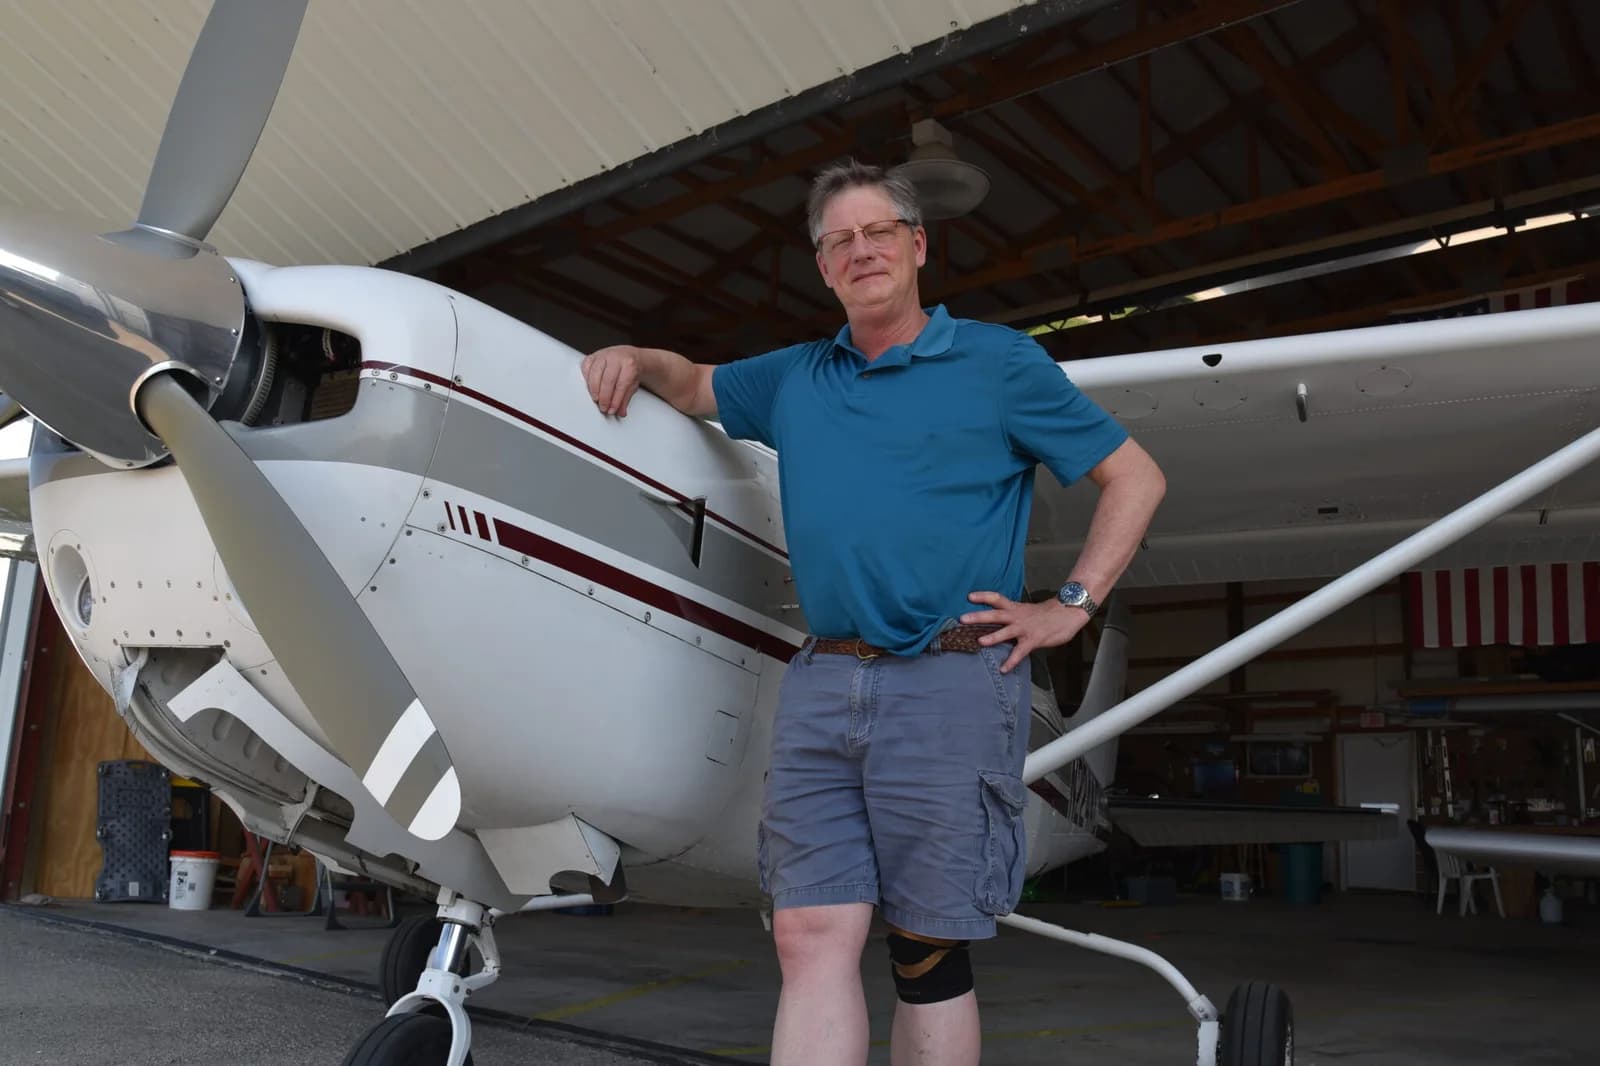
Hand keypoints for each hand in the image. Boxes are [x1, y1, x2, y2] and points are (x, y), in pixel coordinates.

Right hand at [581, 345, 642, 416]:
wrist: (628, 355)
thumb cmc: (630, 369)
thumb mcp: (633, 384)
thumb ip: (625, 399)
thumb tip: (620, 411)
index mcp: (629, 364)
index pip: (621, 385)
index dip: (615, 400)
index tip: (612, 409)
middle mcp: (615, 357)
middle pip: (607, 380)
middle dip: (604, 397)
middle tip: (603, 407)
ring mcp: (603, 355)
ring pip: (594, 374)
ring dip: (594, 390)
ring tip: (596, 400)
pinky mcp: (593, 356)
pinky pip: (586, 367)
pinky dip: (586, 379)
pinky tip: (590, 388)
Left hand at [961, 591, 1088, 672]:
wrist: (1068, 613)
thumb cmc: (1048, 614)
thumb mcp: (1027, 611)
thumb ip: (1014, 615)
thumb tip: (1001, 622)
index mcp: (1015, 608)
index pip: (997, 598)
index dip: (983, 597)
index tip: (969, 596)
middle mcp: (1017, 616)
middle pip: (995, 614)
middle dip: (978, 617)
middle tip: (962, 619)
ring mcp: (1024, 628)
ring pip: (1005, 632)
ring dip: (992, 636)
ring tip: (979, 641)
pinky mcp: (1032, 640)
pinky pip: (1019, 652)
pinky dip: (1011, 661)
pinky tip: (1003, 669)